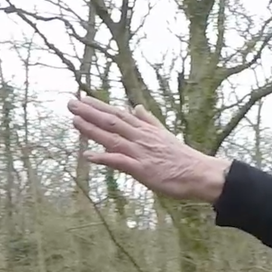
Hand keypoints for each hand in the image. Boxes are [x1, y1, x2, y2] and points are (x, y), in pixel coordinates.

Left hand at [67, 95, 231, 202]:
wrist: (201, 174)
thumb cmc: (184, 158)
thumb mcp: (165, 135)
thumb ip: (149, 122)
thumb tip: (137, 108)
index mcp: (147, 130)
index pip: (119, 114)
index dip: (100, 106)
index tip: (83, 98)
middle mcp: (141, 138)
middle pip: (112, 122)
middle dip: (90, 112)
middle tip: (71, 103)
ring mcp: (141, 153)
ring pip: (113, 138)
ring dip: (93, 130)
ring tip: (74, 121)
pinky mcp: (143, 170)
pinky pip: (120, 162)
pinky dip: (104, 158)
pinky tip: (89, 156)